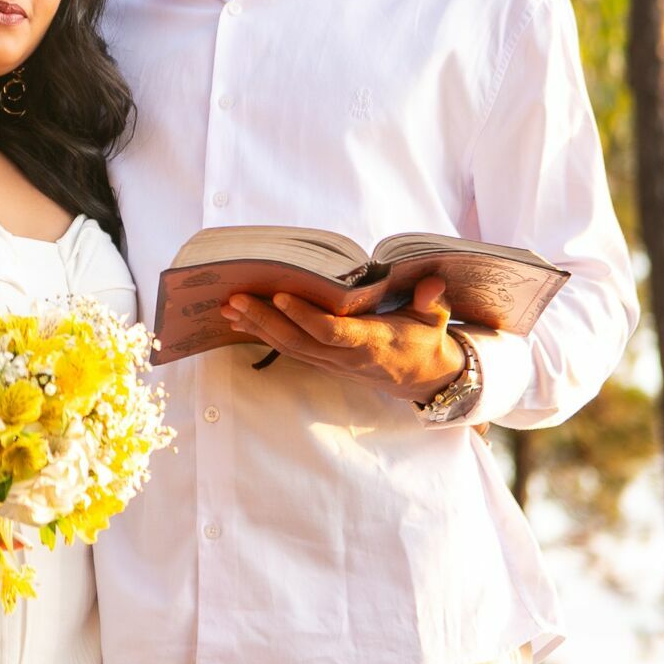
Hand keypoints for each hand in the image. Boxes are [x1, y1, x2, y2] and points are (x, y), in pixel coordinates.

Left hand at [221, 276, 466, 402]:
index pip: (333, 331)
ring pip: (288, 347)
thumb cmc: (425, 339)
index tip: (281, 295)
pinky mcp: (322, 362)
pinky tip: (239, 321)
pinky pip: (288, 350)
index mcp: (373, 342)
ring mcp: (331, 363)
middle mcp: (346, 356)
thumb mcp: (435, 320)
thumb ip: (432, 301)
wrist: (421, 378)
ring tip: (227, 307)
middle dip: (264, 320)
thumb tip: (432, 285)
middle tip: (235, 299)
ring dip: (256, 327)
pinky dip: (262, 335)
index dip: (305, 316)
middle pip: (299, 341)